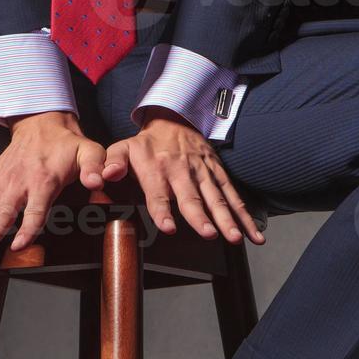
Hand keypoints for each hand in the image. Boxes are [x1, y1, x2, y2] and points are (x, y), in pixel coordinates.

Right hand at [0, 111, 105, 259]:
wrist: (40, 123)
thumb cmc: (66, 144)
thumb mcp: (88, 150)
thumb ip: (95, 166)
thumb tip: (98, 181)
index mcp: (43, 179)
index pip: (36, 208)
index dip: (28, 227)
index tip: (19, 245)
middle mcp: (18, 183)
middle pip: (1, 213)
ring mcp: (0, 183)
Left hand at [102, 109, 263, 243]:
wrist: (175, 119)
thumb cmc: (145, 144)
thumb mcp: (123, 148)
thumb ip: (112, 162)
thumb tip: (104, 176)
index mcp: (157, 169)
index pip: (158, 193)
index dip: (162, 210)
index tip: (169, 227)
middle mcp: (182, 171)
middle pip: (193, 198)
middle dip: (202, 217)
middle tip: (209, 234)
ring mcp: (204, 173)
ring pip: (218, 198)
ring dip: (228, 218)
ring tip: (235, 238)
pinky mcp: (218, 174)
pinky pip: (234, 196)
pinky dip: (245, 216)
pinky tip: (254, 235)